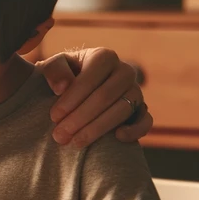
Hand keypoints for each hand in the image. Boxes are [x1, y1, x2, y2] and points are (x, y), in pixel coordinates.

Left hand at [37, 47, 151, 147]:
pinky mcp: (142, 110)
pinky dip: (135, 130)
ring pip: (122, 110)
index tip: (54, 117)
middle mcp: (124, 71)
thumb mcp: (52, 67)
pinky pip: (146, 121)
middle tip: (60, 136)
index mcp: (104, 57)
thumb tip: (62, 87)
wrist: (78, 89)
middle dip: (80, 118)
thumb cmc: (64, 76)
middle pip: (105, 96)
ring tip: (75, 142)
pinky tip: (117, 137)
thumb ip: (54, 70)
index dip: (72, 99)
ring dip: (98, 128)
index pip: (90, 79)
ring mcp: (136, 91)